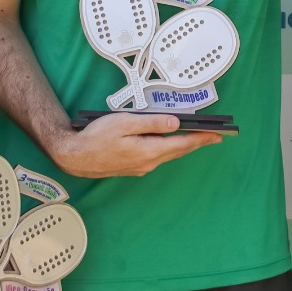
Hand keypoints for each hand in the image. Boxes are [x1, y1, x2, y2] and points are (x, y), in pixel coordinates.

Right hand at [51, 111, 219, 178]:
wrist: (74, 157)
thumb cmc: (96, 137)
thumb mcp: (125, 122)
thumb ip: (152, 122)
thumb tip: (175, 123)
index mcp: (148, 151)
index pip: (182, 144)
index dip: (201, 139)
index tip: (217, 135)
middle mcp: (148, 163)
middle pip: (178, 151)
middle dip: (197, 142)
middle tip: (214, 136)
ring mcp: (140, 167)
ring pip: (167, 155)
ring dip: (182, 146)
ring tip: (196, 138)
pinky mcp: (133, 167)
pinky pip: (157, 157)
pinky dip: (168, 149)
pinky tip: (169, 142)